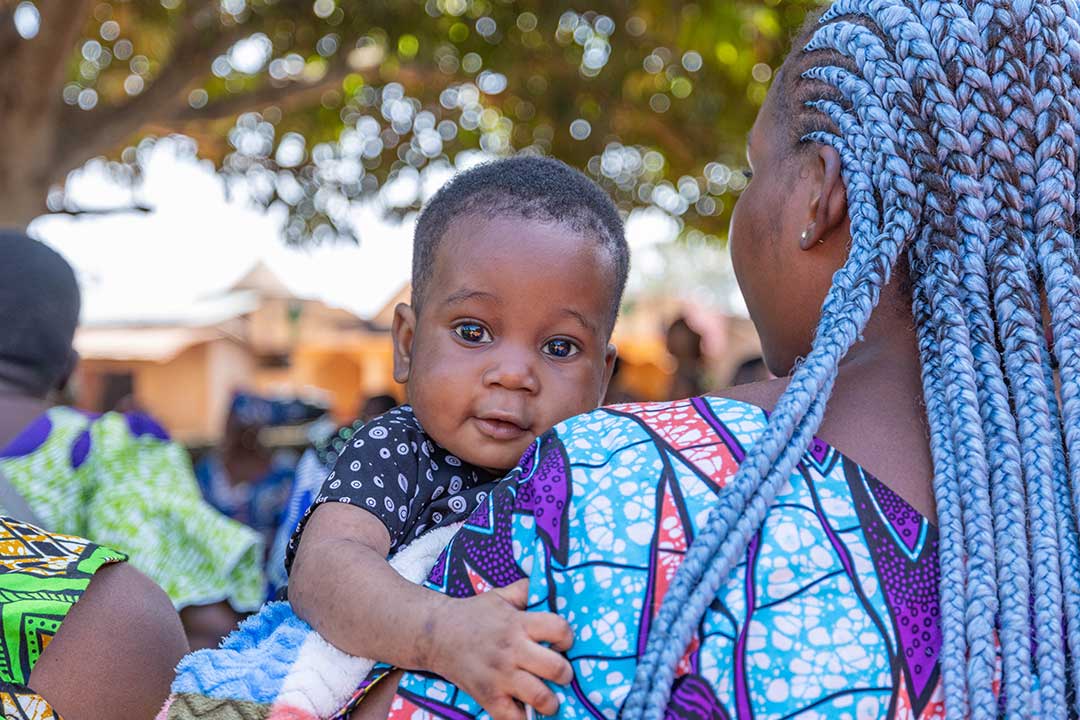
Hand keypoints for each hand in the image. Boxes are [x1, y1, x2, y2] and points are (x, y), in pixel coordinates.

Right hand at [428, 580, 573, 719]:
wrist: (436, 634)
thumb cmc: (474, 614)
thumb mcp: (501, 595)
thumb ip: (528, 590)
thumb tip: (553, 586)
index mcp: (518, 623)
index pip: (559, 629)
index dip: (567, 637)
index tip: (563, 643)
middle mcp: (512, 650)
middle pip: (556, 668)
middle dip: (565, 673)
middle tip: (560, 673)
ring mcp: (500, 677)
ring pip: (541, 697)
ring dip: (551, 701)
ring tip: (549, 697)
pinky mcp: (488, 698)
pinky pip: (514, 718)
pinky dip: (524, 718)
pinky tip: (525, 710)